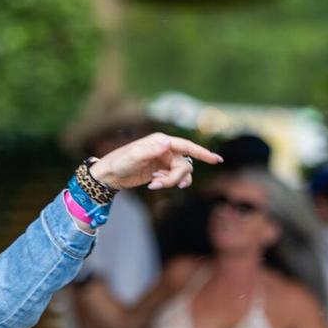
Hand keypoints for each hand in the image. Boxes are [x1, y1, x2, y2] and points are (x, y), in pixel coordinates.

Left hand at [87, 133, 221, 190]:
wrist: (110, 175)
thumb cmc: (119, 162)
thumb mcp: (133, 156)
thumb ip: (150, 150)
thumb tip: (168, 142)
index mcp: (161, 142)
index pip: (187, 146)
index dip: (203, 153)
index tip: (217, 160)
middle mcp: (165, 149)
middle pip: (184, 165)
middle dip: (175, 177)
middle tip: (157, 184)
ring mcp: (164, 160)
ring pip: (181, 173)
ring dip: (172, 181)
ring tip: (155, 184)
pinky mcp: (161, 171)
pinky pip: (174, 178)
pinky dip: (168, 184)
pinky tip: (154, 185)